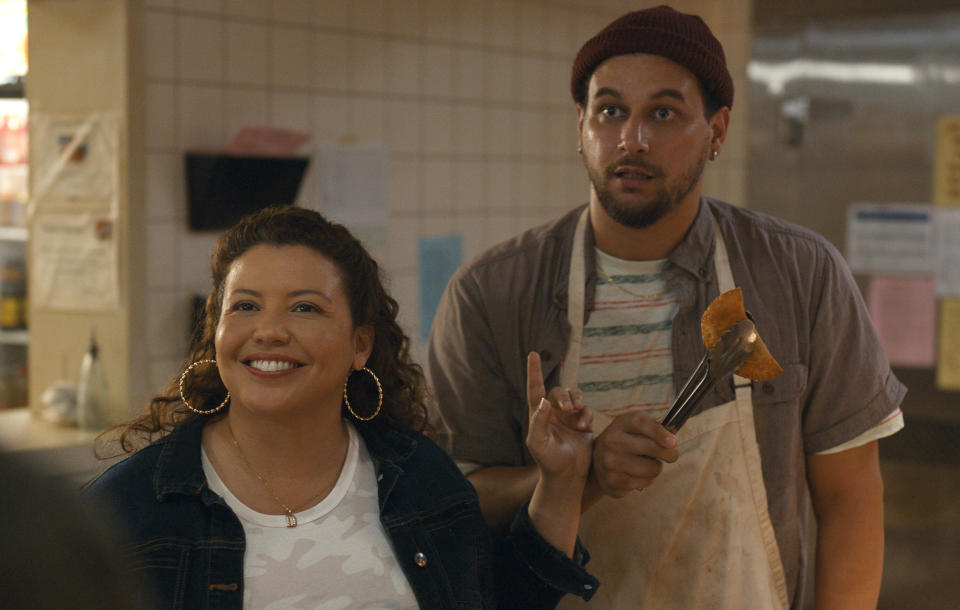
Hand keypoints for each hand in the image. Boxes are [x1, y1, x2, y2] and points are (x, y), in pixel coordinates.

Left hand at [524, 352, 592, 479]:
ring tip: (577, 414)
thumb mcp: (538, 442)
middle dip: (564, 397)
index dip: (534, 371)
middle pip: (558, 391)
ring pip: (574, 396)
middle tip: (568, 409)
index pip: (535, 388)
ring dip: (576, 401)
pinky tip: (584, 426)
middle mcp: (553, 413)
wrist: (567, 476)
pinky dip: (586, 414)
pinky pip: (586, 409)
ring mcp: (568, 417)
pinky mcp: (582, 423)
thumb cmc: (548, 461)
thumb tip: (544, 400)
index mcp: (539, 414)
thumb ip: (539, 421)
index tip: (533, 354)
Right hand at [591, 411, 678, 497]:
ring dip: (656, 468)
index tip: (673, 442)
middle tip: (672, 455)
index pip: (642, 424)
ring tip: (648, 464)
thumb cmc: (625, 441)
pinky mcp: (613, 481)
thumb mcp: (635, 428)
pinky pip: (645, 483)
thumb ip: (654, 429)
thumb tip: (672, 443)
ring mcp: (610, 462)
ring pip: (652, 468)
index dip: (661, 433)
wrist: (596, 459)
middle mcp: (612, 441)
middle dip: (669, 453)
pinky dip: (647, 480)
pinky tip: (637, 474)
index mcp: (620, 423)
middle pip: (651, 447)